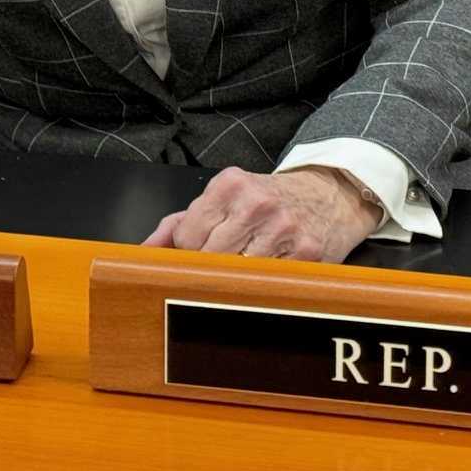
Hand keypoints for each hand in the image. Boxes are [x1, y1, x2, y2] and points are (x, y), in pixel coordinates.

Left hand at [141, 166, 379, 263]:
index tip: (198, 253)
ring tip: (246, 267)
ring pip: (237, 275)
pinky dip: (263, 285)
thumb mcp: (223, 199)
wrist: (327, 195)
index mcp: (229, 185)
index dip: (188, 253)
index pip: (187, 238)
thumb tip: (144, 252)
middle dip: (209, 269)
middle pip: (209, 258)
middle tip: (221, 265)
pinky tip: (268, 273)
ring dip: (237, 279)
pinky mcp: (306, 253)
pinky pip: (268, 284)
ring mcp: (283, 228)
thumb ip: (178, 224)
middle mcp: (256, 203)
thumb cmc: (267, 200)